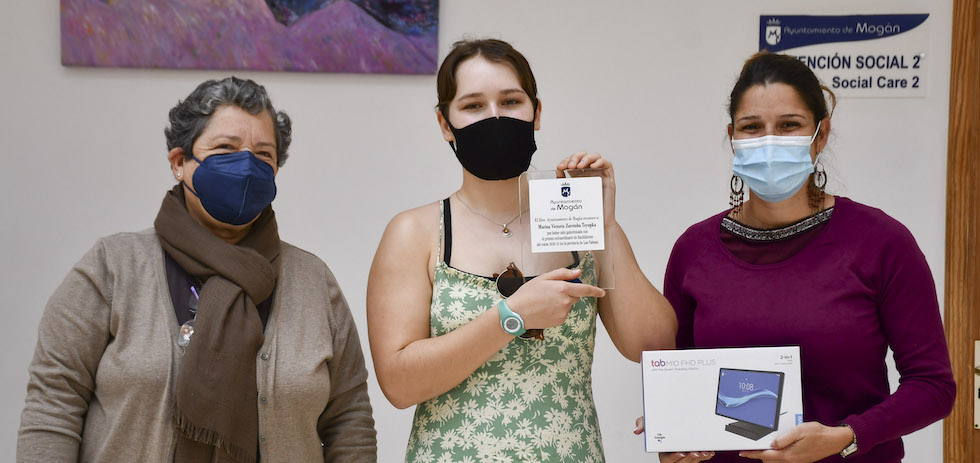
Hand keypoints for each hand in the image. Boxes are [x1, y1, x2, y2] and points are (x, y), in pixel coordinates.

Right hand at [506, 267, 604, 329]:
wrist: (517, 313)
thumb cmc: (527, 294)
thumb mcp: (543, 278)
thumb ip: (563, 274)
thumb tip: (578, 273)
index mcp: (562, 288)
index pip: (584, 290)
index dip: (595, 291)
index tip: (602, 292)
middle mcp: (565, 302)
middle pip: (575, 296)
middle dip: (568, 292)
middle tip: (552, 291)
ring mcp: (563, 313)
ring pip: (568, 305)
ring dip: (562, 302)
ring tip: (545, 301)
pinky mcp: (559, 321)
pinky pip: (563, 313)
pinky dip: (557, 310)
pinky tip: (545, 309)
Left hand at [556, 152, 615, 224]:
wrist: (598, 224)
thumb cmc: (585, 212)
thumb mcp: (570, 195)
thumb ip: (563, 183)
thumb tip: (558, 170)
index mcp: (578, 175)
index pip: (572, 161)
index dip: (566, 161)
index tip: (560, 168)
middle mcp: (589, 173)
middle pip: (583, 155)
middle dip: (575, 157)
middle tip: (570, 165)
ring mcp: (600, 174)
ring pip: (595, 156)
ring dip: (586, 158)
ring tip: (579, 166)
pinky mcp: (609, 179)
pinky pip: (607, 164)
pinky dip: (600, 162)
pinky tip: (592, 166)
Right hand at [634, 417, 715, 462]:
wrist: (671, 425)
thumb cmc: (659, 427)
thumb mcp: (649, 423)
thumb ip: (642, 424)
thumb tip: (636, 430)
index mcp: (663, 452)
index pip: (668, 457)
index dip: (675, 456)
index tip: (680, 452)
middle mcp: (673, 456)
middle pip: (682, 461)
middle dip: (689, 458)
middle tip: (694, 452)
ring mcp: (683, 456)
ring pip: (691, 461)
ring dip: (698, 457)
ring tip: (703, 452)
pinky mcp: (691, 455)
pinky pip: (699, 459)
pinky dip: (705, 456)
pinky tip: (709, 452)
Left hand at [738, 422, 853, 461]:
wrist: (834, 440)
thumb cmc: (818, 434)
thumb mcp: (799, 431)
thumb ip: (784, 438)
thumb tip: (771, 444)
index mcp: (789, 454)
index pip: (766, 456)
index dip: (753, 454)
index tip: (743, 452)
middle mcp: (792, 460)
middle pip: (769, 460)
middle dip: (759, 455)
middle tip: (751, 447)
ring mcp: (796, 461)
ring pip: (776, 462)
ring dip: (768, 456)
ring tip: (762, 447)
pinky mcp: (800, 460)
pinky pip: (784, 460)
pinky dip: (777, 456)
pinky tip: (777, 448)